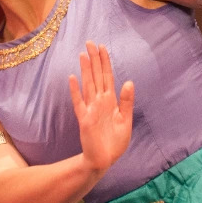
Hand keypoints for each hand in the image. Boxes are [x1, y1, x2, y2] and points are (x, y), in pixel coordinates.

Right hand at [68, 41, 133, 172]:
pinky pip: (79, 103)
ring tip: (83, 54)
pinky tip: (72, 78)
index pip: (107, 77)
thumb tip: (129, 82)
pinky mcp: (85, 120)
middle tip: (90, 42)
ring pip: (88, 85)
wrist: (104, 160)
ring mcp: (91, 110)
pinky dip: (75, 91)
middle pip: (96, 77)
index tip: (103, 47)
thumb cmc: (114, 143)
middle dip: (94, 60)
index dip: (105, 62)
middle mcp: (99, 102)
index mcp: (110, 102)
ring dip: (86, 70)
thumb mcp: (125, 121)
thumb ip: (126, 102)